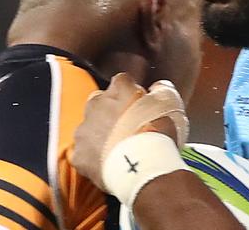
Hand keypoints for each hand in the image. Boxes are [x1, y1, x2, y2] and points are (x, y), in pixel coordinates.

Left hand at [71, 73, 187, 190]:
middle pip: (100, 101)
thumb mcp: (169, 103)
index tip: (141, 104)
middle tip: (129, 125)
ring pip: (90, 128)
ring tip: (120, 147)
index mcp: (119, 89)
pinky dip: (95, 157)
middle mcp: (96, 105)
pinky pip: (85, 153)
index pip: (123, 81)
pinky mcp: (79, 155)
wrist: (140, 166)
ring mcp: (84, 131)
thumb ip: (162, 90)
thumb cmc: (156, 132)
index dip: (133, 92)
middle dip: (112, 111)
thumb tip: (158, 87)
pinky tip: (110, 163)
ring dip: (102, 134)